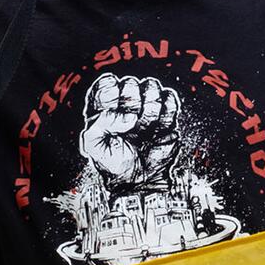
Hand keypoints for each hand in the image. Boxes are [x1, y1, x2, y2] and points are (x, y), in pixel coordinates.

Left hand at [79, 73, 180, 187]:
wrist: (140, 181)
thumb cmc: (114, 163)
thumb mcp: (94, 146)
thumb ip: (101, 123)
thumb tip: (129, 116)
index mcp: (104, 106)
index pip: (106, 83)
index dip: (111, 95)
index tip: (114, 110)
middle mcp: (124, 103)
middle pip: (130, 83)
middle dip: (131, 105)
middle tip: (130, 125)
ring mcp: (146, 106)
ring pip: (152, 87)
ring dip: (149, 111)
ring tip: (143, 130)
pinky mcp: (165, 113)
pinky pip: (170, 99)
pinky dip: (165, 114)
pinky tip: (158, 128)